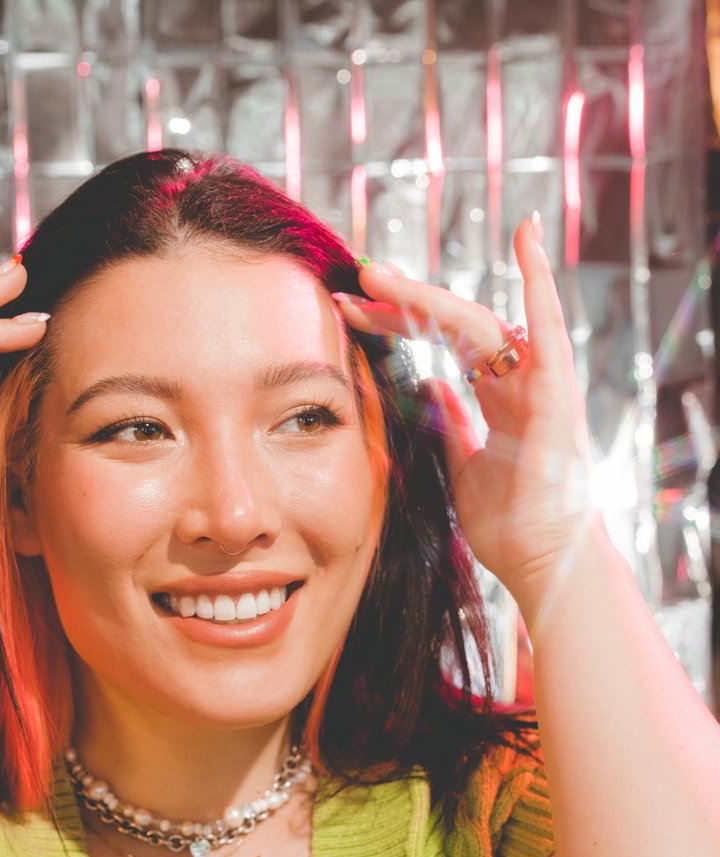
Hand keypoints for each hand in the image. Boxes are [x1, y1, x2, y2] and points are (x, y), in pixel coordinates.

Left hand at [334, 218, 595, 609]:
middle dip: (401, 303)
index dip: (397, 324)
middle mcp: (520, 382)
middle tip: (354, 279)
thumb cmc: (510, 525)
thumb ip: (448, 423)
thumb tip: (426, 384)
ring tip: (379, 276)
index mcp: (498, 398)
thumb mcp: (459, 467)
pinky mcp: (557, 397)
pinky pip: (551, 330)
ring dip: (429, 296)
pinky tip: (527, 239)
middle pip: (454, 325)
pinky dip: (542, 282)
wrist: (542, 565)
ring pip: (482, 322)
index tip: (350, 309)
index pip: (442, 344)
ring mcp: (541, 385)